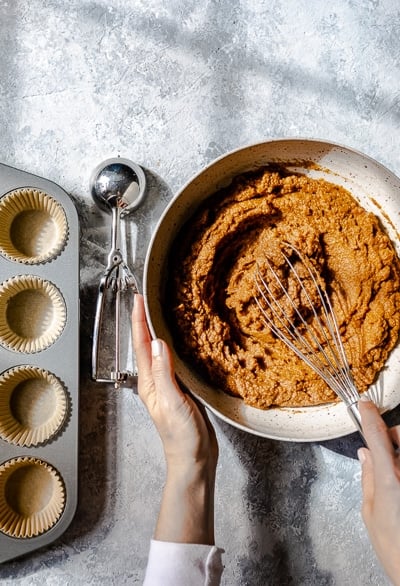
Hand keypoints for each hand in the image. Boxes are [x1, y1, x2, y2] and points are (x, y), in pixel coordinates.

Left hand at [132, 294, 217, 543]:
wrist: (194, 459)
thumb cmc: (181, 436)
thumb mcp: (173, 402)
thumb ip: (165, 372)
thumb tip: (157, 341)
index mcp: (149, 383)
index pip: (141, 345)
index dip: (139, 320)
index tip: (138, 299)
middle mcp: (154, 381)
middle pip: (146, 345)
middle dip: (145, 321)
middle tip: (146, 298)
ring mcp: (167, 385)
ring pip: (159, 352)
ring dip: (157, 331)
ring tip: (160, 312)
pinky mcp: (180, 389)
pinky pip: (172, 361)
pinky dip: (173, 345)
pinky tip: (180, 340)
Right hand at [358, 397, 399, 584]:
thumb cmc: (394, 549)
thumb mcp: (370, 513)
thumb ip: (368, 478)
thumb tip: (365, 454)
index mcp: (390, 479)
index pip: (377, 436)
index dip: (369, 417)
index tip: (364, 405)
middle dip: (394, 437)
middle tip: (388, 454)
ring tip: (397, 474)